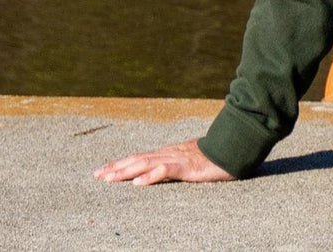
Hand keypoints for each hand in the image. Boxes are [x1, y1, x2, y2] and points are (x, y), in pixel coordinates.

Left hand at [94, 138, 235, 185]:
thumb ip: (176, 164)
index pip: (139, 157)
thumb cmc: (216, 156)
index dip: (120, 163)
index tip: (102, 170)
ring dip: (125, 171)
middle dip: (115, 167)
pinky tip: (137, 183)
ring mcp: (177, 159)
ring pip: (146, 163)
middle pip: (137, 159)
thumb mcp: (191, 160)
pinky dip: (150, 176)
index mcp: (169, 153)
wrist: (235, 148)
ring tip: (108, 178)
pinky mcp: (188, 167)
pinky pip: (166, 171)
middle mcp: (169, 153)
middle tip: (96, 175)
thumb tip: (161, 169)